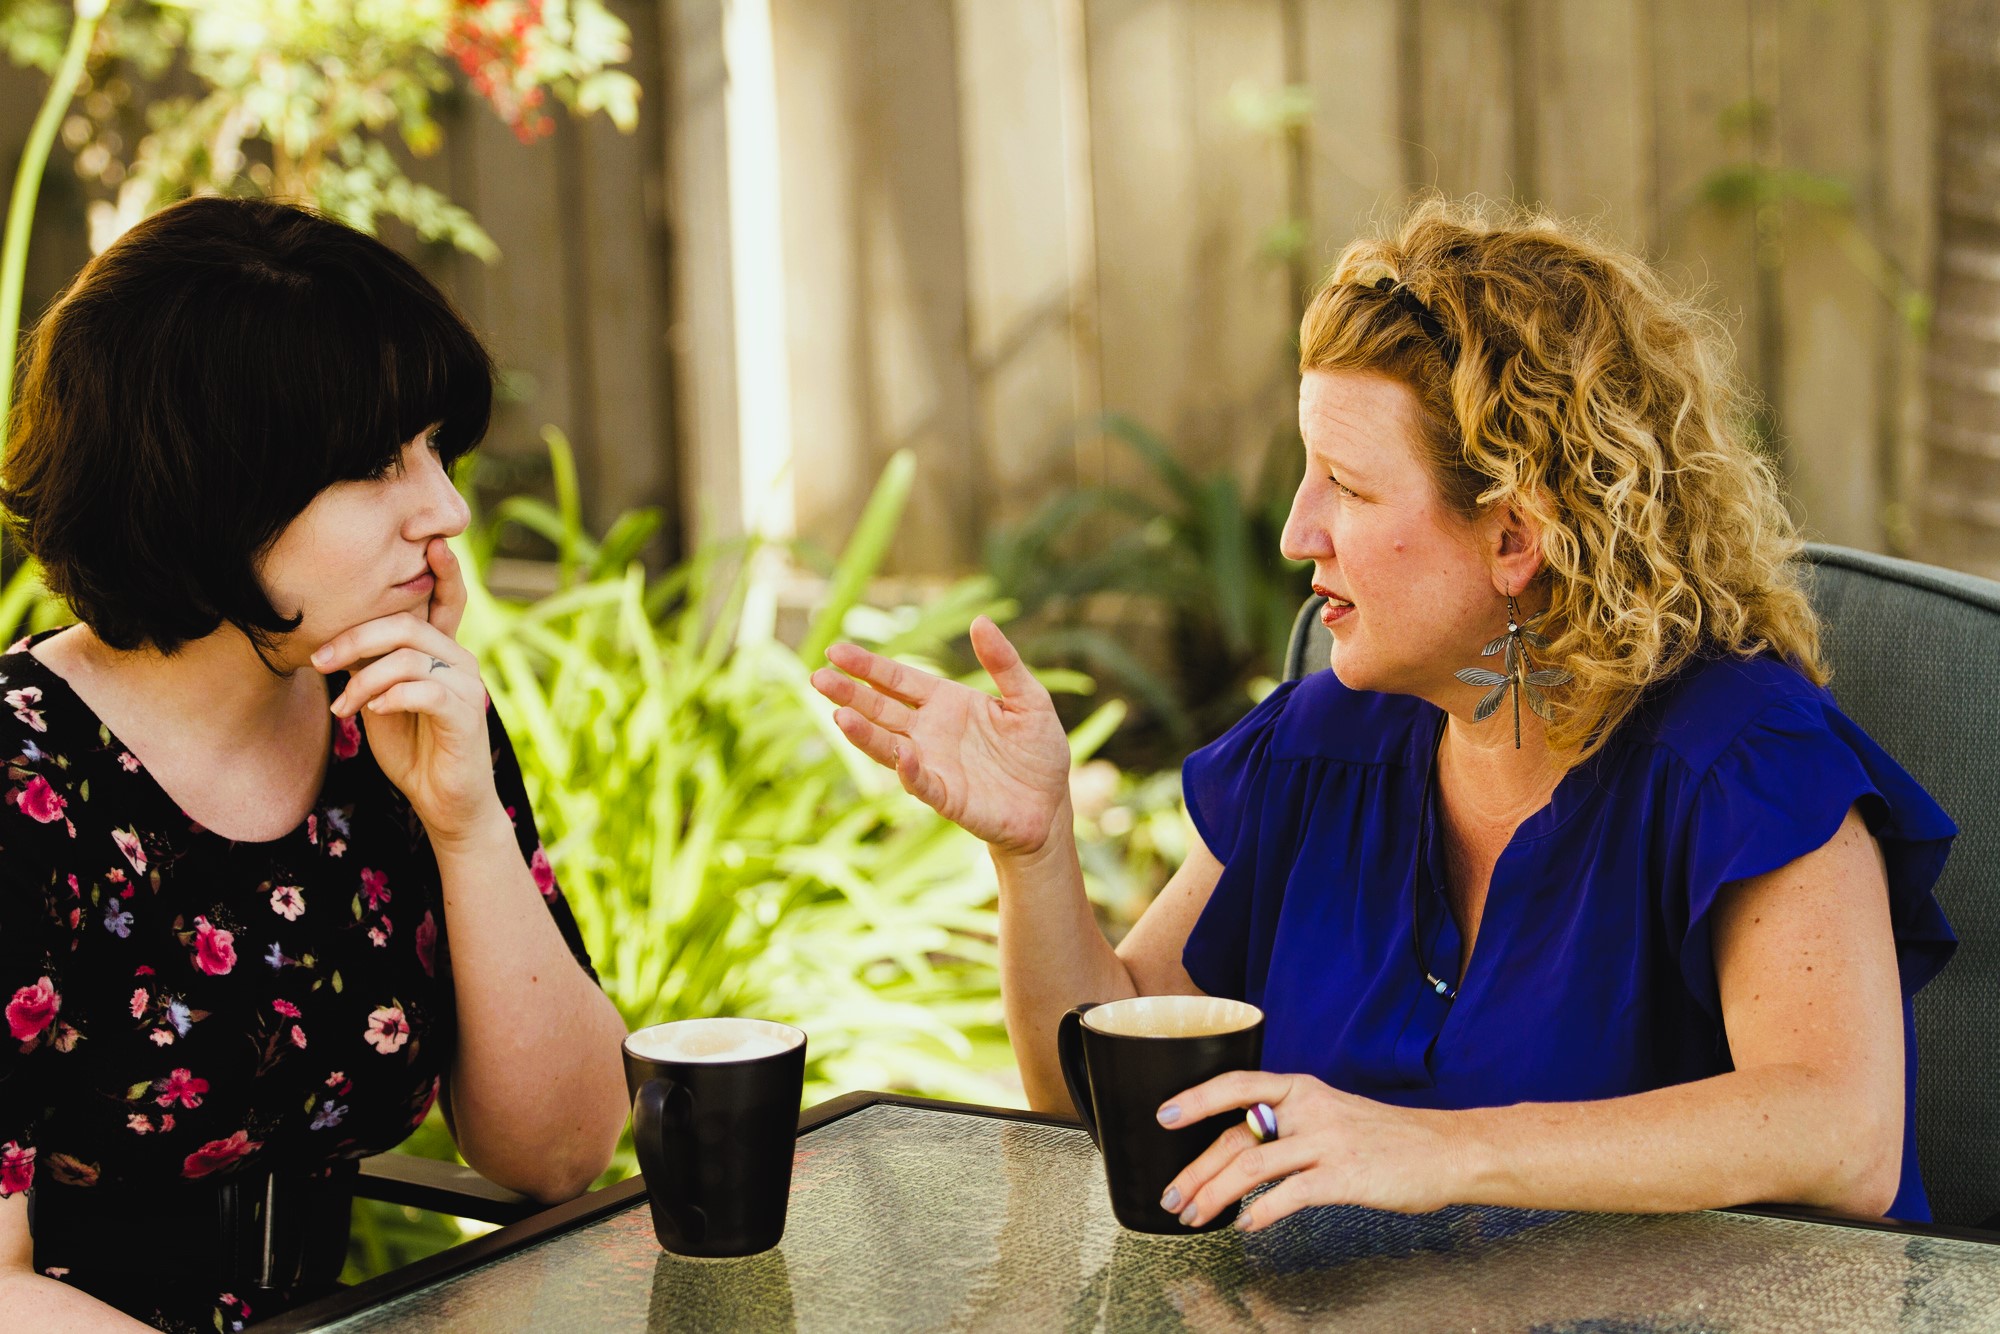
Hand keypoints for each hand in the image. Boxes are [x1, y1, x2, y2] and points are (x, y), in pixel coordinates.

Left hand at [311, 537, 499, 842]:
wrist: (445, 802)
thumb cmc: (414, 749)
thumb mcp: (383, 700)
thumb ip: (374, 667)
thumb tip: (339, 641)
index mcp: (443, 652)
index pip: (448, 600)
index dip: (444, 570)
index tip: (431, 541)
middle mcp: (460, 660)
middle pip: (407, 623)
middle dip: (356, 637)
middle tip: (320, 660)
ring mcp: (466, 685)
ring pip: (408, 656)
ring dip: (362, 679)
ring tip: (342, 707)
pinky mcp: (465, 713)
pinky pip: (421, 690)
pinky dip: (388, 696)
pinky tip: (370, 711)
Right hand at [809, 616, 1070, 856]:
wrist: (1050, 806)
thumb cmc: (1037, 752)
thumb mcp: (1029, 700)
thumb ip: (1004, 663)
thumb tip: (980, 620)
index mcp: (945, 702)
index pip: (897, 679)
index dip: (868, 666)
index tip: (836, 651)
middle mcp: (930, 732)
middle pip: (880, 708)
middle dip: (850, 694)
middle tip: (817, 677)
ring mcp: (934, 765)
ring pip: (889, 746)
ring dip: (865, 733)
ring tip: (839, 716)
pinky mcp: (947, 797)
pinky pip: (923, 783)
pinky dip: (911, 771)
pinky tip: (902, 756)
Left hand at [1156, 1072, 1468, 1230]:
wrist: (1447, 1149)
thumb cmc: (1387, 1137)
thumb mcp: (1332, 1112)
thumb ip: (1290, 1122)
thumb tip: (1240, 1145)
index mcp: (1303, 1089)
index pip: (1238, 1085)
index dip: (1197, 1098)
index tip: (1163, 1115)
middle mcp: (1309, 1110)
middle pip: (1235, 1136)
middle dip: (1195, 1170)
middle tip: (1171, 1195)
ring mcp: (1326, 1142)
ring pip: (1251, 1167)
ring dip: (1214, 1196)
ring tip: (1195, 1217)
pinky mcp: (1343, 1177)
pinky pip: (1288, 1196)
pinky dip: (1260, 1213)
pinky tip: (1246, 1226)